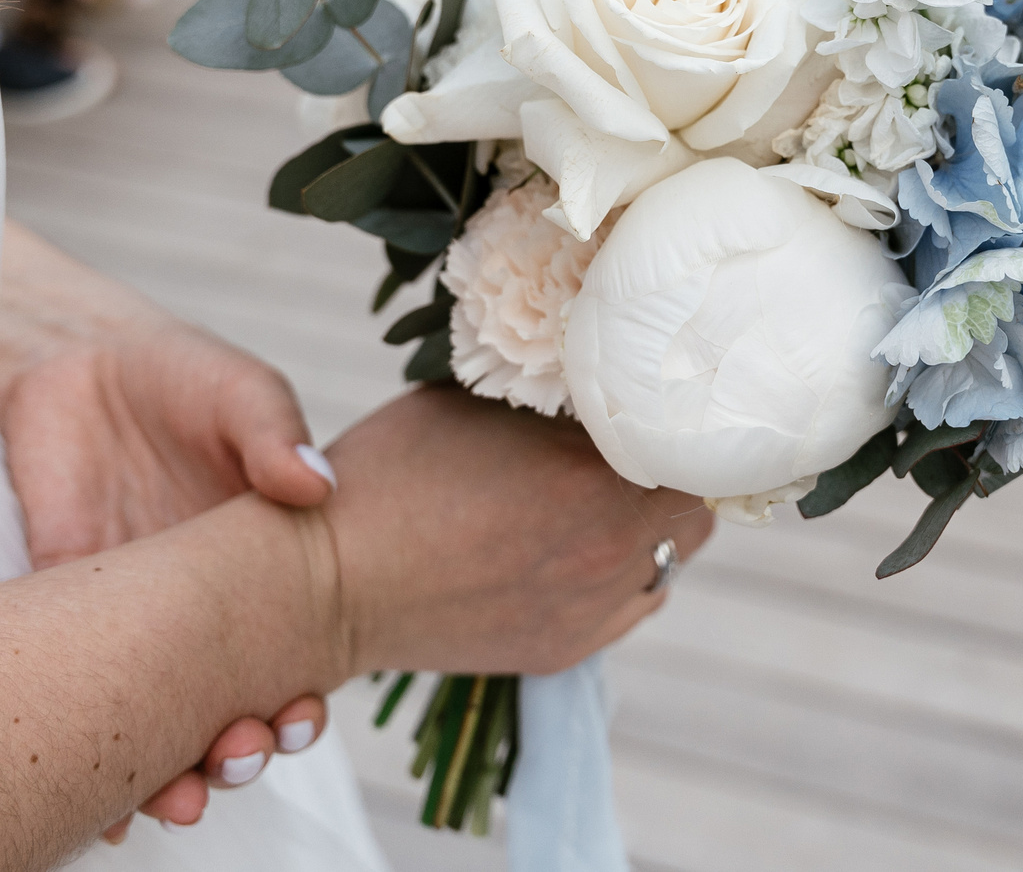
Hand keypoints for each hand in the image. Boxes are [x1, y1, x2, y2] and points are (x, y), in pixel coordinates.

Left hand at [0, 224, 338, 837]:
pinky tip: (95, 799)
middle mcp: (205, 611)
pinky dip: (87, 756)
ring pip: (158, 722)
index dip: (303, 701)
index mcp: (265, 568)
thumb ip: (273, 432)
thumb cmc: (179, 374)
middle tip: (235, 756)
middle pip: (232, 709)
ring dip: (171, 776)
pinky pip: (75, 698)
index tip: (300, 716)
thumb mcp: (239, 390)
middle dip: (240, 754)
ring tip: (173, 797)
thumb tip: (315, 486)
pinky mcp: (61, 614)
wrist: (72, 359)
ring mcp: (133, 620)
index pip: (295, 657)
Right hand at [318, 385, 716, 677]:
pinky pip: (633, 604)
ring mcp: (590, 611)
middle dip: (674, 472)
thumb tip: (601, 372)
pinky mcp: (566, 649)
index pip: (690, 445)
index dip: (679, 420)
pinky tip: (578, 547)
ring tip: (604, 498)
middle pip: (697, 507)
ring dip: (651, 526)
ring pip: (669, 560)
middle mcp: (607, 552)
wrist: (326, 586)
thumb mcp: (477, 402)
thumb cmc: (390, 474)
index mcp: (592, 480)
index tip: (659, 402)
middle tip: (640, 446)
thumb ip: (554, 393)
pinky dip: (622, 573)